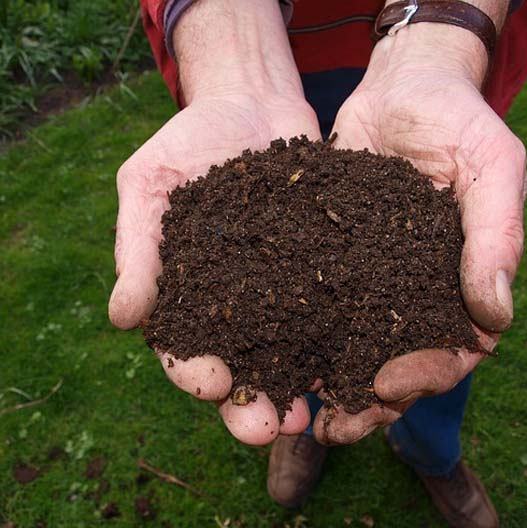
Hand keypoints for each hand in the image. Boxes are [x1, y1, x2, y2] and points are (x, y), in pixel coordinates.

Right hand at [109, 0, 321, 444]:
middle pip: (242, 368)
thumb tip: (122, 317)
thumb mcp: (149, 184)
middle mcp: (237, 304)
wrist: (251, 101)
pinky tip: (357, 362)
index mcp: (187, 295)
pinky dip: (342, 341)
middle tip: (270, 427)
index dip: (195, 373)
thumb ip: (137, 248)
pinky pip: (333, 311)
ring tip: (314, 413)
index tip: (212, 384)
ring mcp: (283, 290)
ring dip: (300, 388)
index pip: (184, 349)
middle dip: (252, 404)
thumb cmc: (189, 141)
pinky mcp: (323, 269)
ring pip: (291, 354)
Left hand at [313, 22, 525, 444]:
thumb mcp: (491, 166)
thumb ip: (497, 236)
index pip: (451, 350)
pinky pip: (312, 302)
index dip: (423, 376)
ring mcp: (369, 277)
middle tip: (332, 427)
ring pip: (350, 343)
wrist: (402, 87)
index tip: (386, 388)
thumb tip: (495, 317)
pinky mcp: (329, 257)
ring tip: (295, 410)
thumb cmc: (457, 120)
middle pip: (395, 362)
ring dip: (326, 381)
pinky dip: (294, 332)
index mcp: (459, 282)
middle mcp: (412, 289)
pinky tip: (268, 354)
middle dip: (367, 400)